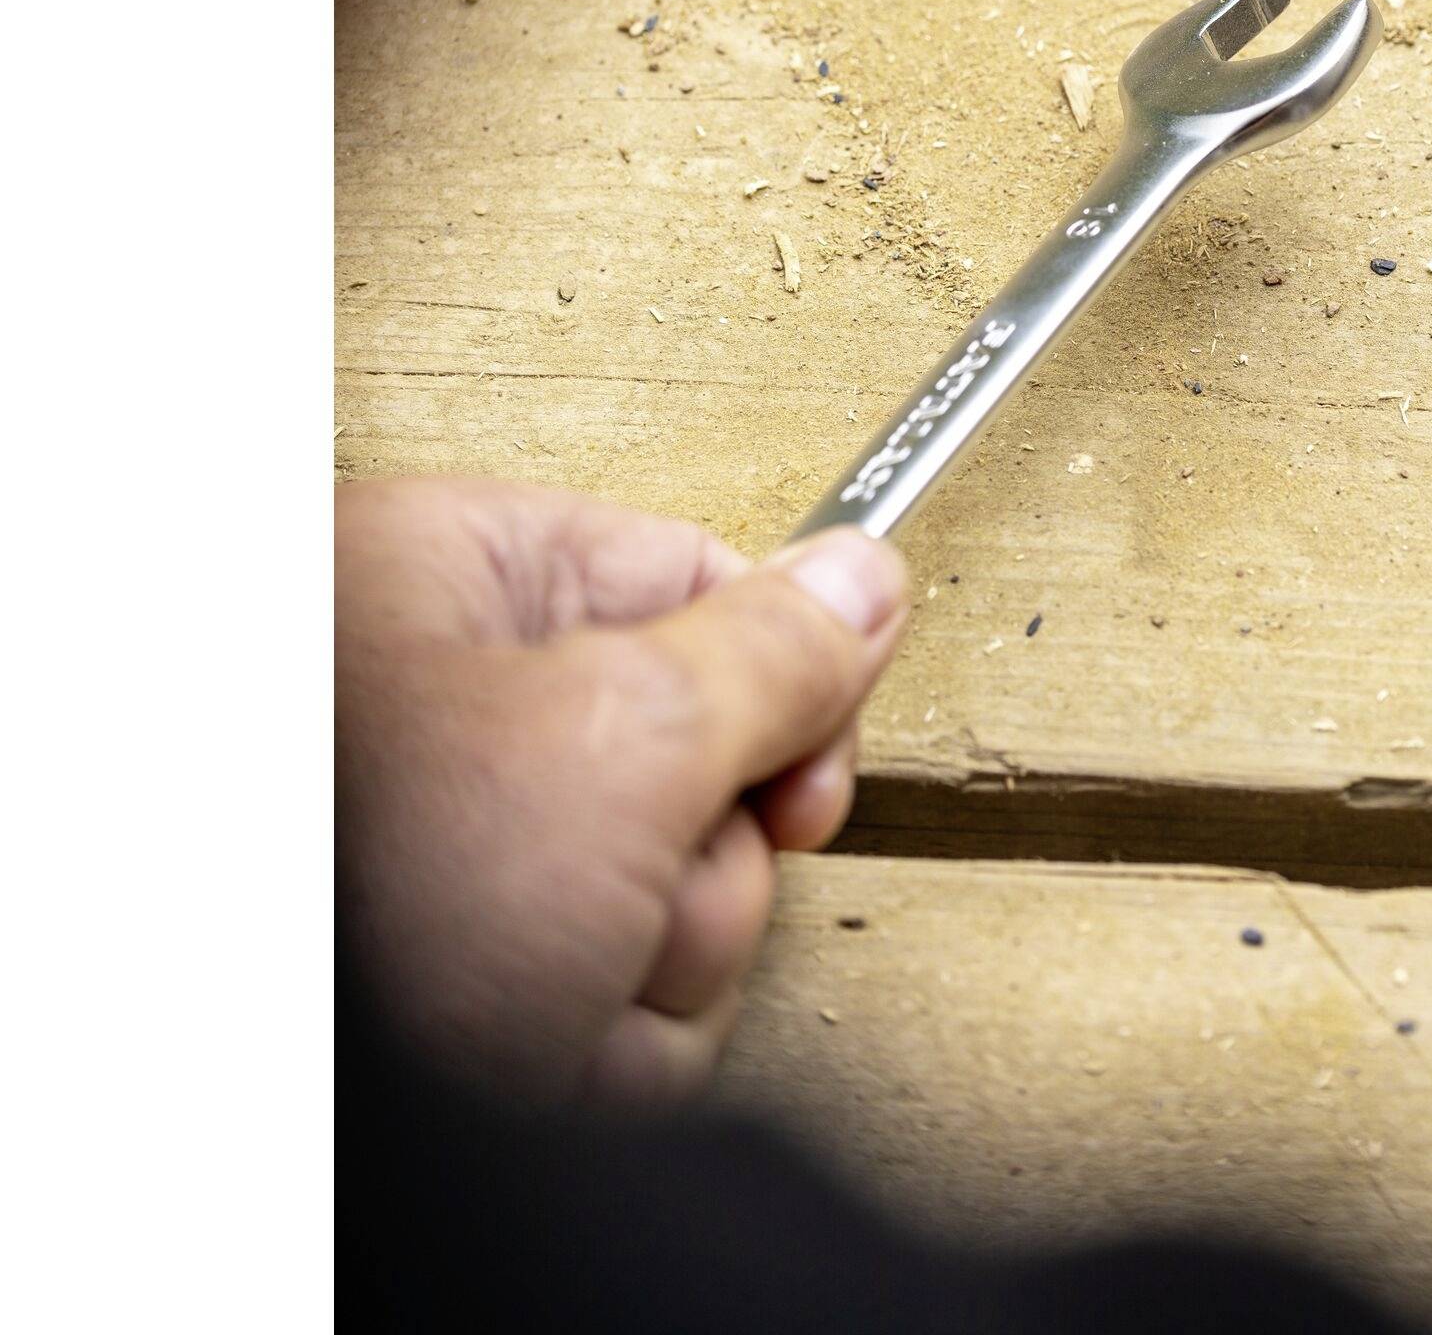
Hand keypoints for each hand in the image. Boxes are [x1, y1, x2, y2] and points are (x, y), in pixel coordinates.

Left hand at [335, 477, 906, 1105]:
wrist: (306, 1114)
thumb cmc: (367, 890)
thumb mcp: (620, 741)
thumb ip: (772, 653)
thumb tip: (865, 577)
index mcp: (465, 583)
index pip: (704, 584)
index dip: (786, 686)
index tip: (803, 780)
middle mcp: (465, 710)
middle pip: (703, 764)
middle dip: (691, 867)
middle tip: (613, 887)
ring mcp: (468, 848)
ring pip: (671, 899)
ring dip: (644, 968)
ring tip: (541, 984)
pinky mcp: (473, 964)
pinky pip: (619, 992)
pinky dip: (599, 1044)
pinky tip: (525, 1049)